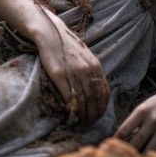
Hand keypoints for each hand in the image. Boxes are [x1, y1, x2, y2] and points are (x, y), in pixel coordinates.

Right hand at [36, 8, 110, 124]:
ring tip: (82, 120)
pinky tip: (70, 111)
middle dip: (94, 113)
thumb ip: (93, 72)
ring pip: (82, 99)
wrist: (52, 34)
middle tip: (91, 121)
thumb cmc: (69, 46)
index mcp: (95, 66)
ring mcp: (72, 73)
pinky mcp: (58, 75)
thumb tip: (99, 90)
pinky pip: (67, 95)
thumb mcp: (86, 57)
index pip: (103, 91)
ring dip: (83, 113)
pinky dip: (70, 106)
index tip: (99, 114)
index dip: (102, 106)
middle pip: (94, 98)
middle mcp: (86, 70)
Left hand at [115, 79, 155, 152]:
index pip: (125, 129)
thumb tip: (125, 136)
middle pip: (136, 141)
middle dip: (128, 153)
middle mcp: (153, 119)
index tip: (111, 148)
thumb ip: (137, 119)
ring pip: (150, 149)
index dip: (117, 141)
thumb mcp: (147, 104)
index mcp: (142, 110)